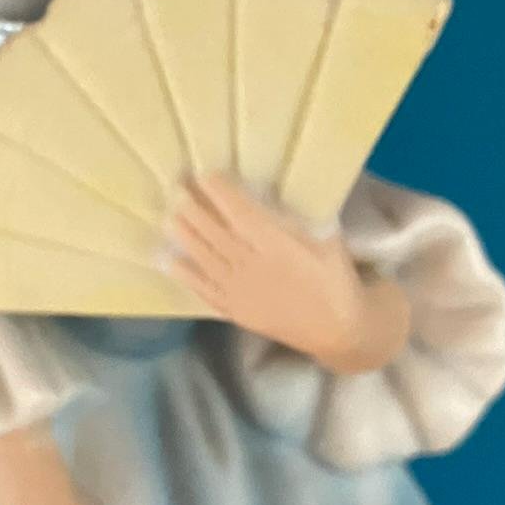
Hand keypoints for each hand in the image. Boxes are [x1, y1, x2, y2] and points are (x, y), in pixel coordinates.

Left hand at [168, 172, 410, 373]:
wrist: (337, 330)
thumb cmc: (335, 278)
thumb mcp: (327, 239)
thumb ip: (299, 218)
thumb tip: (272, 193)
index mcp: (278, 246)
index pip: (241, 214)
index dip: (221, 193)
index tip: (204, 174)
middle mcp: (253, 266)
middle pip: (215, 233)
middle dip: (193, 208)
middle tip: (175, 186)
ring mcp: (241, 290)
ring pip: (205, 257)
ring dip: (184, 235)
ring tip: (167, 216)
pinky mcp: (235, 310)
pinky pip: (204, 290)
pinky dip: (185, 275)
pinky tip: (168, 260)